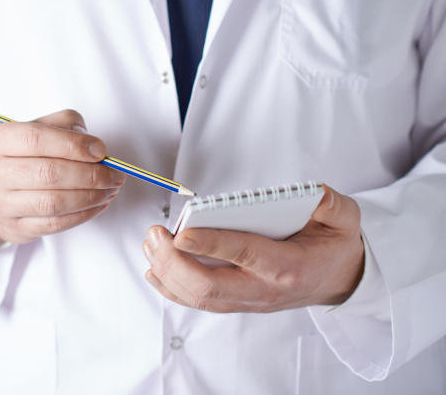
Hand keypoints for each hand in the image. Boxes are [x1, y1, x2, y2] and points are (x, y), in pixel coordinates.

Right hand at [0, 109, 125, 244]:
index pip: (37, 139)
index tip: (101, 150)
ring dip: (91, 196)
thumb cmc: (17, 157)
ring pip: (54, 202)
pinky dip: (83, 215)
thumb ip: (62, 125)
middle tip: (115, 174)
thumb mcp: (30, 129)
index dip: (73, 144)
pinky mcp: (15, 228)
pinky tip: (98, 204)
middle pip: (49, 173)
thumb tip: (94, 146)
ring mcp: (1, 204)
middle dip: (91, 174)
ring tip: (111, 189)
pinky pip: (55, 224)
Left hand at [142, 186, 364, 311]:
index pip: (244, 255)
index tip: (182, 233)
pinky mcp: (238, 302)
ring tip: (149, 243)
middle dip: (175, 263)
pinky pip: (199, 302)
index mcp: (290, 266)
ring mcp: (249, 300)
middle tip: (155, 235)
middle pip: (211, 287)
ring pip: (200, 298)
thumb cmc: (334, 244)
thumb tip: (312, 192)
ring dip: (167, 274)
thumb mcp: (345, 218)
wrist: (340, 278)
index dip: (211, 245)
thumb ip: (332, 204)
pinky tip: (154, 268)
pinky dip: (172, 288)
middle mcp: (265, 289)